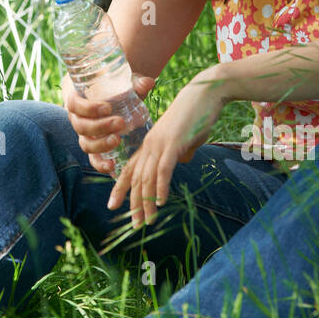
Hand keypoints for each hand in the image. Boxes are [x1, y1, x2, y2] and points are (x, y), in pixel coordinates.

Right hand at [62, 72, 154, 175]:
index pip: (73, 104)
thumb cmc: (112, 85)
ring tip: (117, 140)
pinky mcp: (94, 147)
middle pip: (80, 126)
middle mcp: (76, 117)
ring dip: (100, 144)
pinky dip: (101, 165)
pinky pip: (93, 159)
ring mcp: (84, 134)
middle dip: (99, 126)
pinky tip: (113, 166)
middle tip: (120, 123)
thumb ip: (135, 82)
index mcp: (76, 97)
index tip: (107, 107)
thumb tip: (148, 83)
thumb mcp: (122, 81)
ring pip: (85, 144)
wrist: (110, 96)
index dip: (88, 108)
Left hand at [107, 71, 228, 227]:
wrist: (206, 93)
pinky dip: (161, 187)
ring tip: (146, 222)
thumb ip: (180, 151)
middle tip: (134, 225)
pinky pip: (163, 170)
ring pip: (147, 178)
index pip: (129, 168)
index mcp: (149, 143)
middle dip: (133, 204)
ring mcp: (160, 143)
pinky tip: (161, 203)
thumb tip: (182, 161)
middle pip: (136, 178)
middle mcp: (149, 144)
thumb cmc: (197, 115)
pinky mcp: (173, 143)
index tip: (112, 206)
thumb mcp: (186, 138)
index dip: (120, 187)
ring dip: (146, 203)